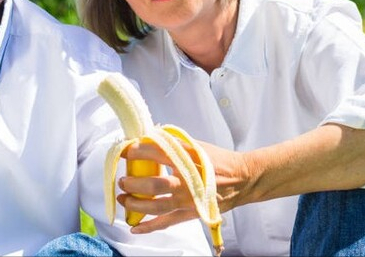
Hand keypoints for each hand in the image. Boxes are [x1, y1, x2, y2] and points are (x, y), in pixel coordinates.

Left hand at [118, 139, 249, 233]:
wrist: (241, 180)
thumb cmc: (219, 161)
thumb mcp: (198, 145)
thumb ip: (175, 143)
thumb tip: (150, 136)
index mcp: (190, 161)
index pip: (158, 154)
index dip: (139, 151)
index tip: (126, 151)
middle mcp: (188, 182)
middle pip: (155, 185)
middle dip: (133, 183)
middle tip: (123, 179)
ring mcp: (189, 201)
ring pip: (157, 206)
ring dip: (135, 203)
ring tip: (123, 197)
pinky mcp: (190, 214)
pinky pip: (166, 223)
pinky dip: (149, 227)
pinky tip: (134, 227)